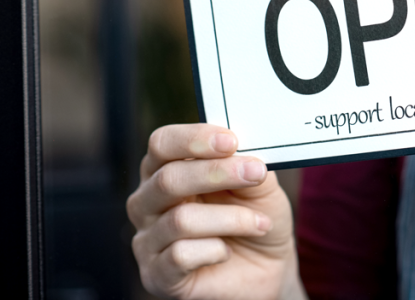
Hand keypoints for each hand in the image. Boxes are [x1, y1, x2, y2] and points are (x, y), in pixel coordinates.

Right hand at [127, 124, 303, 299]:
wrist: (267, 267)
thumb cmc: (255, 216)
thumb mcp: (260, 185)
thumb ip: (247, 162)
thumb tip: (242, 149)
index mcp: (166, 169)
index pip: (162, 144)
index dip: (194, 139)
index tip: (231, 141)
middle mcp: (148, 202)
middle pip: (167, 179)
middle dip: (217, 173)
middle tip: (256, 174)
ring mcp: (147, 240)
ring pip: (181, 219)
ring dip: (231, 218)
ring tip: (259, 223)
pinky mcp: (156, 275)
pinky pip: (180, 256)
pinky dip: (215, 250)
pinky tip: (226, 251)